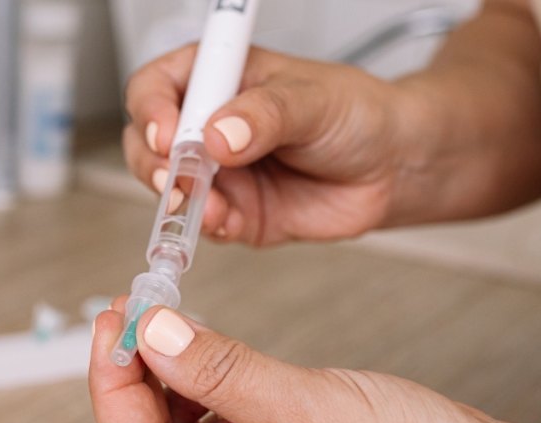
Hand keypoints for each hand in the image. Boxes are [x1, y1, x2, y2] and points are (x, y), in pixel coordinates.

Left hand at [88, 303, 531, 422]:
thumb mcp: (303, 408)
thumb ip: (218, 370)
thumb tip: (150, 333)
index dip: (113, 384)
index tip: (108, 322)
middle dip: (140, 374)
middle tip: (134, 309)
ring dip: (175, 376)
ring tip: (170, 323)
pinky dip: (211, 388)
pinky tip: (210, 354)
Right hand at [123, 46, 419, 244]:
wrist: (392, 167)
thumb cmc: (355, 114)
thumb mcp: (312, 100)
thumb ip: (265, 115)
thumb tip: (219, 136)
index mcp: (218, 78)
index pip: (157, 86)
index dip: (151, 109)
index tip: (168, 133)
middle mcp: (207, 125)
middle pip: (148, 142)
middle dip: (155, 164)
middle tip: (179, 177)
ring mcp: (218, 173)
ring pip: (169, 189)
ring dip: (178, 201)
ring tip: (207, 205)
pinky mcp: (235, 213)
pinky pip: (204, 225)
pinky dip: (206, 227)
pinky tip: (225, 221)